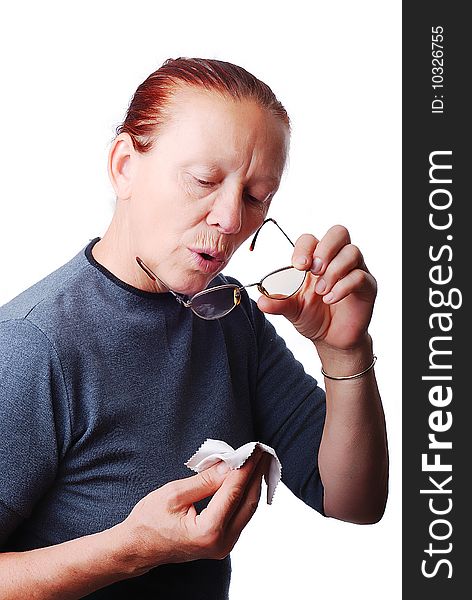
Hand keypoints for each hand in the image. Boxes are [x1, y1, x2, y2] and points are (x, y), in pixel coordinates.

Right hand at [120, 448, 268, 573]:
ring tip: (258, 461)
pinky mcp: (222, 543)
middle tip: (263, 451)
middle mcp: (221, 543)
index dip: (246, 468)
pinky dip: (244, 495)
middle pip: (248, 502)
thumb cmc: (149, 521)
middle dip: (256, 474)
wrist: (138, 548)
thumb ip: (205, 480)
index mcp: (208, 531)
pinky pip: (240, 515)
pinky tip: (246, 478)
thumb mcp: (174, 494)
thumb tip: (230, 465)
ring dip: (253, 484)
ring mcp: (223, 546)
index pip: (234, 492)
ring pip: (247, 509)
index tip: (254, 449)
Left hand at [257, 225, 376, 350]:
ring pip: (352, 252)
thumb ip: (278, 303)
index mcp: (316, 259)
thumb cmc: (313, 317)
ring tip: (321, 291)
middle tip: (313, 271)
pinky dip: (343, 287)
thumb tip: (260, 301)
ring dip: (334, 270)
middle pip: (339, 232)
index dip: (304, 247)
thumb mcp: (291, 310)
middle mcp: (337, 260)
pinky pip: (360, 276)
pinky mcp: (367, 286)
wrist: (332, 339)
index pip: (311, 239)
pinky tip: (331, 299)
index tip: (298, 265)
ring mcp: (355, 270)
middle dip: (324, 249)